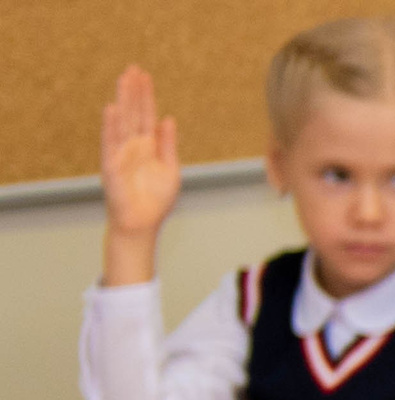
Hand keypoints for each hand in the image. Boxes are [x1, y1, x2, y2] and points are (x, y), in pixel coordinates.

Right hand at [100, 66, 179, 286]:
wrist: (141, 223)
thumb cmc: (155, 199)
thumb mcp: (170, 169)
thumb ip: (168, 144)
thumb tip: (169, 119)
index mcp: (148, 145)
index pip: (147, 115)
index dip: (146, 96)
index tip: (145, 75)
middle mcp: (133, 145)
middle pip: (133, 112)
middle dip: (133, 91)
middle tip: (133, 68)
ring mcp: (121, 153)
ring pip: (122, 121)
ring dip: (123, 101)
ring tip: (123, 80)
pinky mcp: (111, 165)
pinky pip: (110, 142)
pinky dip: (111, 126)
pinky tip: (112, 109)